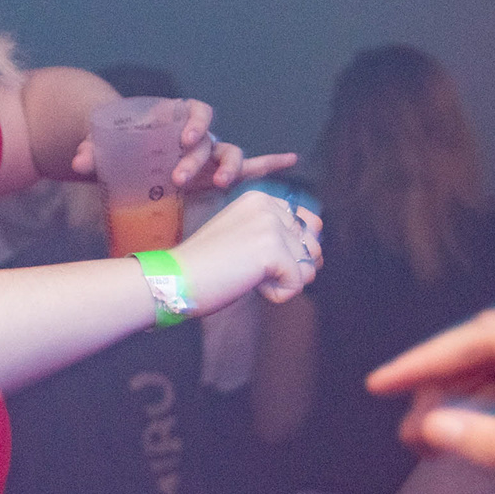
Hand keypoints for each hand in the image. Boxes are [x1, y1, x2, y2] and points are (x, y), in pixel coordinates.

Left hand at [71, 99, 298, 190]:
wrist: (122, 153)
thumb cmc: (117, 146)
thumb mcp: (104, 147)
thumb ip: (92, 150)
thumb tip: (79, 160)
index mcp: (174, 118)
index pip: (194, 110)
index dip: (194, 121)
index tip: (183, 138)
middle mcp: (197, 135)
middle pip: (209, 141)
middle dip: (197, 158)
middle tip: (177, 178)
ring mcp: (207, 155)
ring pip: (229, 155)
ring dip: (228, 168)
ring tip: (220, 183)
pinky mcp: (211, 174)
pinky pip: (247, 167)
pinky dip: (268, 162)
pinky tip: (290, 159)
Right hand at [171, 189, 321, 310]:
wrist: (175, 279)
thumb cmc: (205, 266)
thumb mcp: (244, 237)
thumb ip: (279, 236)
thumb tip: (319, 254)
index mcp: (261, 199)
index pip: (308, 225)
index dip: (290, 250)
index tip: (252, 256)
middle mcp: (268, 206)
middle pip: (312, 246)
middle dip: (291, 266)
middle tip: (250, 268)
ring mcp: (270, 226)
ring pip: (308, 266)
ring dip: (282, 281)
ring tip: (247, 274)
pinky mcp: (271, 250)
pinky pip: (297, 283)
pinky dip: (277, 294)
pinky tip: (249, 284)